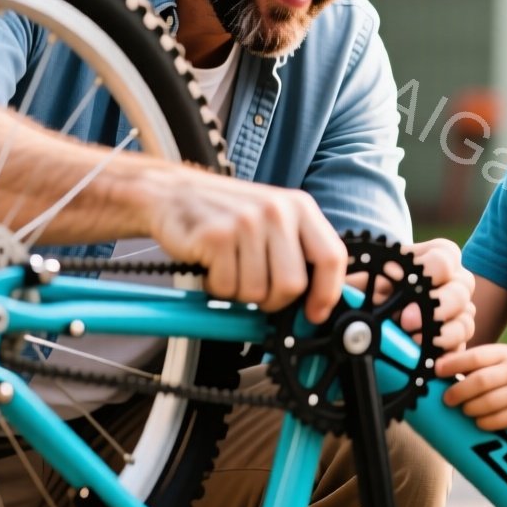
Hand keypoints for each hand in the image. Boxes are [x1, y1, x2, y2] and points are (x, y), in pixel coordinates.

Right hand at [141, 168, 346, 321]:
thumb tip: (336, 294)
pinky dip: (217, 287)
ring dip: (240, 292)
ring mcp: (246, 222)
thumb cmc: (226, 214)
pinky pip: (227, 286)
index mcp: (299, 207)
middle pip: (292, 285)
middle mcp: (277, 211)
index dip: (327, 292)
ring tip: (230, 268)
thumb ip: (304, 253)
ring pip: (257, 291)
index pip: (332, 256)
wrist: (171, 193)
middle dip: (273, 301)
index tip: (315, 313)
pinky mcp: (217, 236)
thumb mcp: (274, 222)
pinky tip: (211, 265)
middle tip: (257, 290)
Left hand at [348, 238, 476, 350]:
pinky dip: (447, 353)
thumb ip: (372, 272)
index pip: (446, 259)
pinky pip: (462, 347)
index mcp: (438, 259)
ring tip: (417, 341)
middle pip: (462, 290)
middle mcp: (455, 284)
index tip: (405, 280)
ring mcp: (459, 313)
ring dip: (444, 332)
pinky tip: (430, 359)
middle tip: (407, 320)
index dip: (429, 270)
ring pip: (466, 320)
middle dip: (437, 305)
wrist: (372, 316)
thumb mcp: (367, 278)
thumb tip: (380, 274)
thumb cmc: (371, 290)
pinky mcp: (456, 340)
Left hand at [435, 344, 506, 430]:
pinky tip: (479, 420)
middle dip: (458, 392)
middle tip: (448, 399)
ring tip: (465, 409)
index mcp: (504, 354)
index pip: (476, 357)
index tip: (436, 371)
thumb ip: (478, 361)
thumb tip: (441, 367)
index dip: (453, 364)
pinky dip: (484, 422)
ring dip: (470, 409)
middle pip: (480, 382)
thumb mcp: (504, 355)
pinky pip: (499, 420)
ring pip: (488, 404)